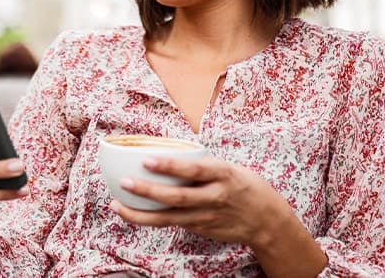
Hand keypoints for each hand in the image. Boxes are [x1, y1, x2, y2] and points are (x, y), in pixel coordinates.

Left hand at [110, 154, 288, 245]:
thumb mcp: (229, 168)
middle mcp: (214, 198)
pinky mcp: (201, 230)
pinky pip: (173, 224)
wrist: (267, 221)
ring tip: (117, 205)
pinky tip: (134, 212)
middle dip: (148, 191)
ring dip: (141, 214)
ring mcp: (207, 218)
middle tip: (125, 182)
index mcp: (223, 175)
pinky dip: (152, 219)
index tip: (147, 160)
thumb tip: (170, 153)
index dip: (170, 166)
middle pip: (177, 197)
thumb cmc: (244, 186)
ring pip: (169, 218)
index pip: (194, 170)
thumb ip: (203, 164)